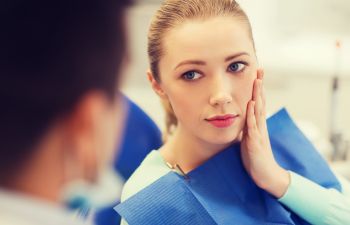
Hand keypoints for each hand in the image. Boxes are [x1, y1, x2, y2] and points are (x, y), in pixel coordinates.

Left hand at [240, 69, 289, 197]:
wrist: (266, 174)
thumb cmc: (255, 157)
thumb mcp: (249, 139)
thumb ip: (247, 128)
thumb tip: (240, 118)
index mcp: (257, 124)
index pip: (257, 102)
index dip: (257, 89)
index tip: (256, 74)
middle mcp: (260, 125)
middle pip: (260, 102)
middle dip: (259, 86)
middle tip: (259, 70)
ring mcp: (259, 133)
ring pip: (258, 110)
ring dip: (257, 95)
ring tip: (256, 81)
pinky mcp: (256, 142)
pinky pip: (253, 126)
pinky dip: (252, 114)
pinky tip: (250, 104)